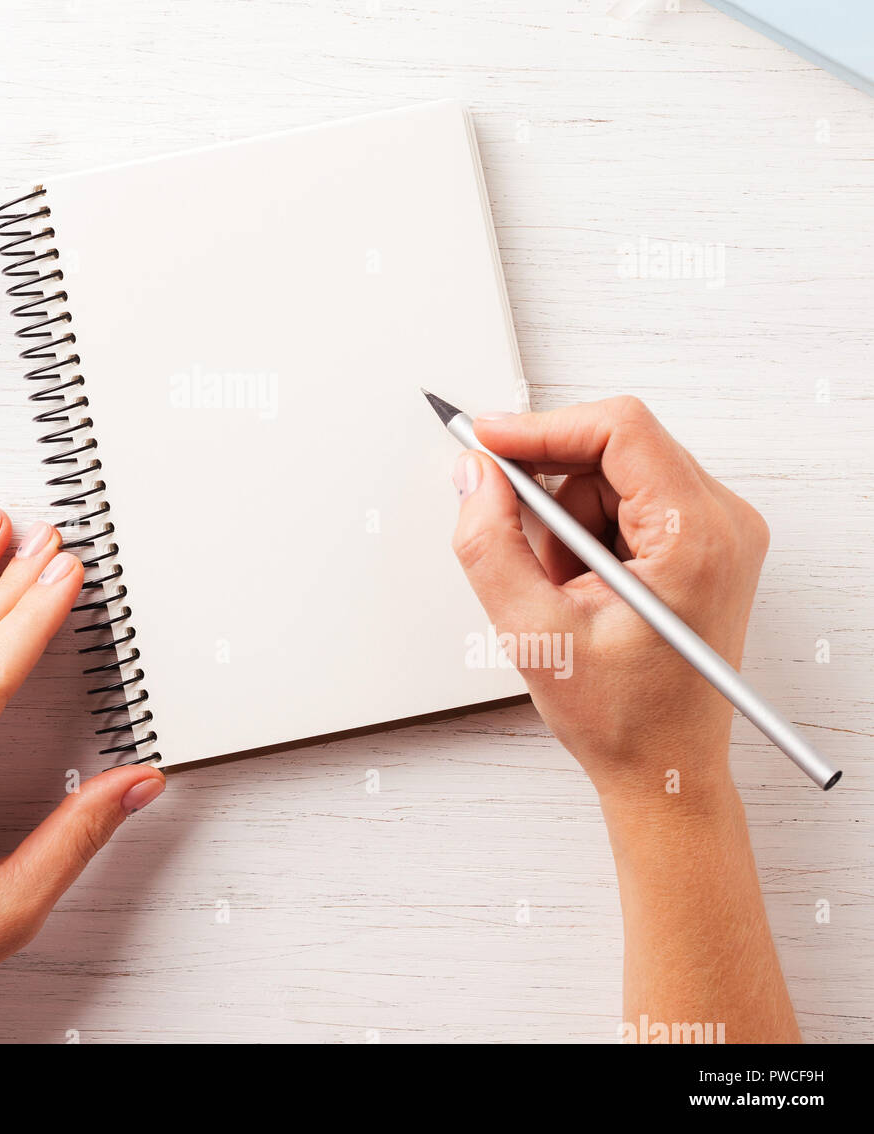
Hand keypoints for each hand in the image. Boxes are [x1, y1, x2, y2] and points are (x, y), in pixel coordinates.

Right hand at [450, 396, 769, 806]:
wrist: (663, 768)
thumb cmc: (622, 717)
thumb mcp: (532, 630)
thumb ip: (490, 541)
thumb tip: (474, 474)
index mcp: (697, 537)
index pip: (619, 431)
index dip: (542, 427)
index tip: (486, 441)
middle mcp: (722, 522)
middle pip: (613, 448)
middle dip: (552, 493)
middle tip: (527, 552)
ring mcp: (716, 530)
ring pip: (611, 475)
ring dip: (566, 521)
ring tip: (564, 592)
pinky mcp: (699, 542)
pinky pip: (624, 501)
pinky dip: (585, 534)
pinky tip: (582, 589)